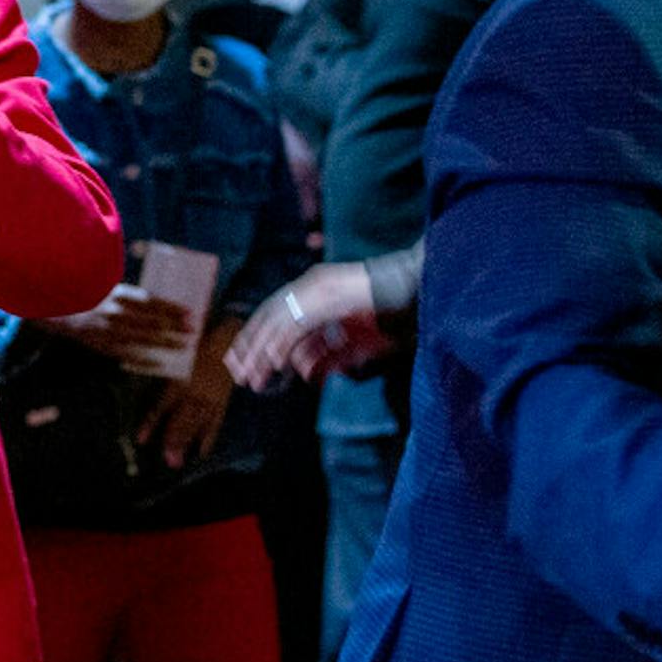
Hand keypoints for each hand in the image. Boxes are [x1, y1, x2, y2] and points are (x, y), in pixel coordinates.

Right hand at [41, 283, 192, 362]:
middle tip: (192, 330)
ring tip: (182, 346)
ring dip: (163, 342)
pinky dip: (142, 359)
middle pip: (149, 320)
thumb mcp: (107, 289)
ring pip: (140, 338)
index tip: (190, 311)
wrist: (54, 309)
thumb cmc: (86, 296)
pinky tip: (158, 362)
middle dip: (173, 326)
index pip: (151, 301)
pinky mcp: (100, 345)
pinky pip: (125, 354)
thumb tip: (159, 304)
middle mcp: (113, 311)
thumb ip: (130, 297)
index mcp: (116, 294)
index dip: (171, 307)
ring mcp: (106, 330)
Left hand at [139, 319, 238, 469]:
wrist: (232, 337)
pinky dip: (210, 436)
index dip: (152, 422)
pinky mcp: (223, 400)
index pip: (163, 405)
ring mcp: (211, 397)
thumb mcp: (178, 348)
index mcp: (181, 378)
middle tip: (168, 461)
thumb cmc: (200, 339)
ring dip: (188, 442)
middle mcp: (195, 391)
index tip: (142, 440)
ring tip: (178, 461)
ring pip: (198, 423)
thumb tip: (131, 363)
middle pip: (183, 419)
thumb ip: (161, 359)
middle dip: (175, 440)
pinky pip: (216, 420)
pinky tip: (203, 452)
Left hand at [226, 260, 392, 389]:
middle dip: (252, 347)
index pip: (275, 312)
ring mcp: (322, 287)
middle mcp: (313, 284)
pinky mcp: (332, 297)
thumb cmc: (394, 314)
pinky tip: (276, 364)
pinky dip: (286, 343)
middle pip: (271, 315)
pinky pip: (302, 322)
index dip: (255, 337)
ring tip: (252, 377)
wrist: (423, 290)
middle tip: (238, 373)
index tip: (241, 361)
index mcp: (315, 288)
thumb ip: (330, 353)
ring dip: (264, 351)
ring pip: (281, 321)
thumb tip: (305, 372)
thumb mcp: (355, 340)